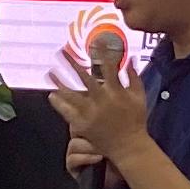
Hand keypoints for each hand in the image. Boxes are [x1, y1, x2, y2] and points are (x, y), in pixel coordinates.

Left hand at [48, 49, 151, 171]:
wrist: (129, 146)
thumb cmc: (136, 121)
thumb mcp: (139, 97)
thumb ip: (134, 77)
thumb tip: (131, 59)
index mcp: (116, 91)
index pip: (108, 66)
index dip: (101, 52)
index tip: (95, 41)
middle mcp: (101, 100)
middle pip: (83, 77)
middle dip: (72, 63)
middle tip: (61, 51)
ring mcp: (90, 113)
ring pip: (71, 94)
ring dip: (59, 82)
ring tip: (49, 72)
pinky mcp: (83, 125)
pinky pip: (67, 112)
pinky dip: (59, 103)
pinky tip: (51, 95)